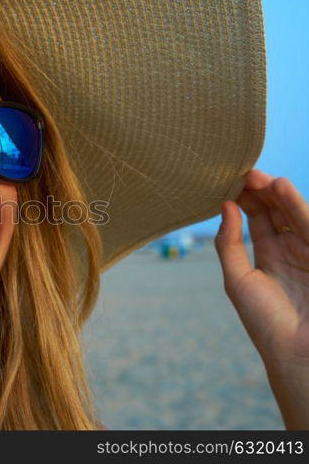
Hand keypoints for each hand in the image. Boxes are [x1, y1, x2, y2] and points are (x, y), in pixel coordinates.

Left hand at [215, 169, 308, 428]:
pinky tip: (280, 187)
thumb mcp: (238, 278)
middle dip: (260, 192)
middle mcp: (291, 251)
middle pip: (276, 213)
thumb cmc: (265, 321)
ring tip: (259, 176)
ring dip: (277, 194)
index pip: (258, 220)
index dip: (245, 200)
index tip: (228, 180)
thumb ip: (229, 243)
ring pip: (291, 215)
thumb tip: (224, 206)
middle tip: (242, 172)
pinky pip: (308, 226)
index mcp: (269, 258)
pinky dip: (295, 206)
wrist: (298, 354)